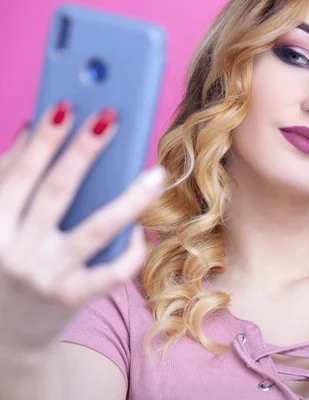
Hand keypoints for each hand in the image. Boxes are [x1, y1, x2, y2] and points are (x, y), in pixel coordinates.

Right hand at [0, 102, 164, 356]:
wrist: (4, 336)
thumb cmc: (2, 268)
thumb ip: (7, 179)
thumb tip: (32, 128)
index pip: (18, 174)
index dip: (41, 141)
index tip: (65, 107)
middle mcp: (14, 250)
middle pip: (56, 191)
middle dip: (83, 151)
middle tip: (111, 118)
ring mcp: (44, 276)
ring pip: (96, 229)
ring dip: (129, 198)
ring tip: (155, 174)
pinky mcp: (70, 299)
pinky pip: (111, 272)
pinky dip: (130, 250)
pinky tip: (142, 230)